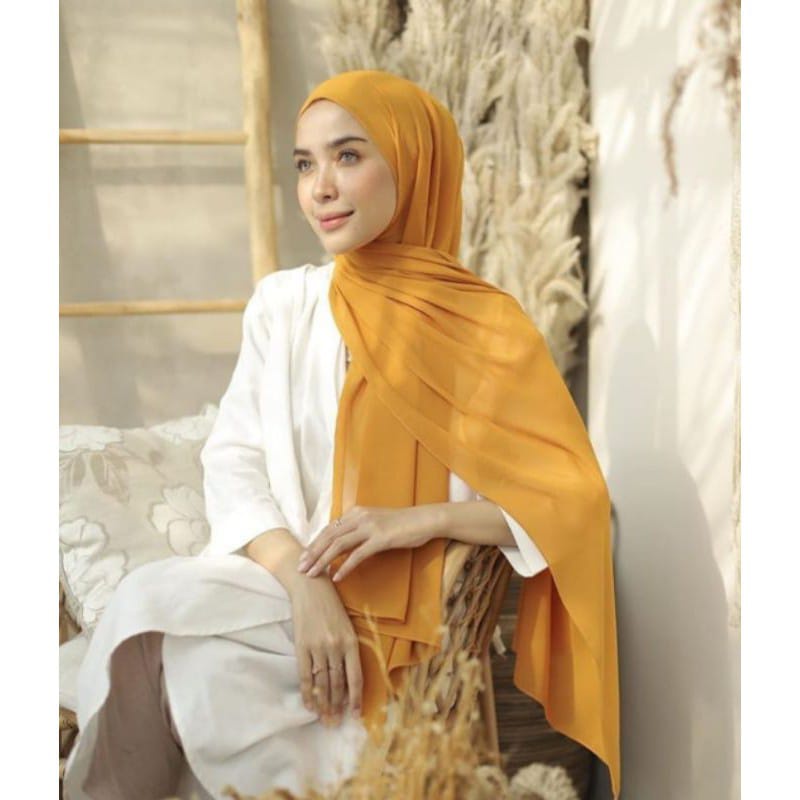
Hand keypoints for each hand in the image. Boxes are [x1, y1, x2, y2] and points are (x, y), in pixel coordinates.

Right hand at [287, 574, 362, 726]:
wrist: (311, 587)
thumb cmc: (331, 606)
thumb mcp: (347, 625)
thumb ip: (349, 650)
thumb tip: (349, 678)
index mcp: (350, 642)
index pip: (355, 677)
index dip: (355, 699)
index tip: (355, 715)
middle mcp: (336, 647)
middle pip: (337, 684)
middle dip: (337, 706)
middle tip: (335, 724)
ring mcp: (318, 647)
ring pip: (321, 683)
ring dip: (323, 704)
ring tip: (324, 719)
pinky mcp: (302, 646)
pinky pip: (304, 675)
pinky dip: (307, 692)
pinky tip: (309, 704)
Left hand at [296, 505, 438, 582]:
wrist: (424, 519)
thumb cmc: (402, 524)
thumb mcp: (376, 523)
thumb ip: (359, 530)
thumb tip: (341, 544)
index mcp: (356, 513)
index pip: (329, 530)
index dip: (314, 544)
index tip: (303, 558)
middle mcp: (359, 517)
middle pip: (328, 536)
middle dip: (312, 553)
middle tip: (300, 568)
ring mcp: (370, 527)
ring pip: (338, 545)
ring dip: (323, 561)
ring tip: (313, 574)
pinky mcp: (381, 538)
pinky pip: (358, 554)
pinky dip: (345, 566)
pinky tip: (337, 577)